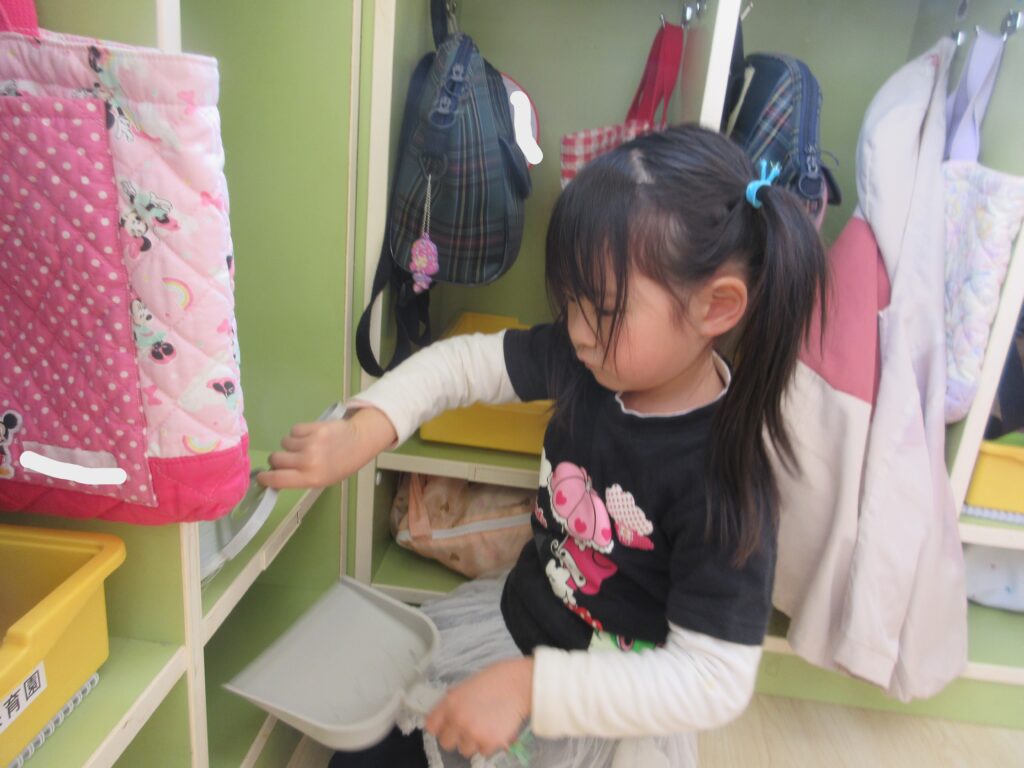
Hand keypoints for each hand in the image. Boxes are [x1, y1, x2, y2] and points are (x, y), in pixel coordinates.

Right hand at [257, 407, 396, 488]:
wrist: (359, 442)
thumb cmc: (340, 465)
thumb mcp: (321, 479)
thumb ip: (299, 478)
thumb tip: (274, 474)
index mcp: (311, 478)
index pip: (277, 479)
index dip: (265, 478)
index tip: (261, 477)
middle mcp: (309, 461)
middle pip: (275, 458)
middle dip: (277, 460)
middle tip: (288, 459)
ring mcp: (311, 443)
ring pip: (284, 442)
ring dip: (291, 445)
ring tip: (306, 446)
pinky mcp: (314, 427)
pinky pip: (293, 430)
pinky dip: (298, 434)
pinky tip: (310, 436)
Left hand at [425, 657, 532, 758]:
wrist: (520, 684)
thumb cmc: (497, 680)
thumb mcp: (467, 686)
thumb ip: (453, 703)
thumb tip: (445, 718)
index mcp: (450, 702)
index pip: (431, 725)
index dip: (439, 727)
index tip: (446, 726)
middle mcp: (458, 719)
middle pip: (446, 743)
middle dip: (456, 737)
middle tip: (469, 727)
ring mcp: (473, 732)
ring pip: (465, 750)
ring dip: (473, 742)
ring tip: (486, 727)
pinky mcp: (489, 742)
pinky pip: (483, 752)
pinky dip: (490, 744)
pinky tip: (496, 729)